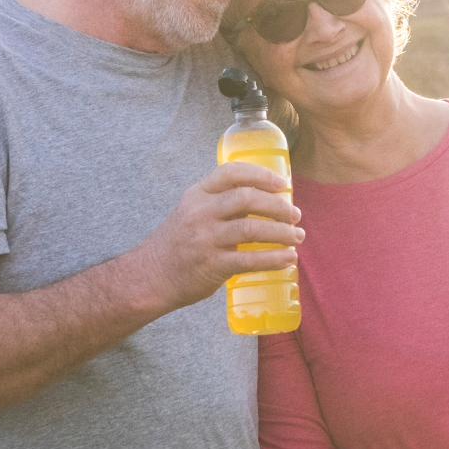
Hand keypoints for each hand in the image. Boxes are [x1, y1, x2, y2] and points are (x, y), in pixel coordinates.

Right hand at [137, 162, 302, 311]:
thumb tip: (266, 201)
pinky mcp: (212, 266)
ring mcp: (205, 239)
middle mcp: (200, 213)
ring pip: (252, 229)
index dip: (260, 175)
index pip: (230, 173)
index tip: (282, 184)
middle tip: (296, 215)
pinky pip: (250, 260)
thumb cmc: (179, 243)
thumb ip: (221, 203)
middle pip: (247, 199)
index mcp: (197, 194)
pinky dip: (274, 259)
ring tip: (297, 237)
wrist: (151, 276)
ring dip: (281, 233)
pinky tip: (288, 259)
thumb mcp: (192, 211)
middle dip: (278, 206)